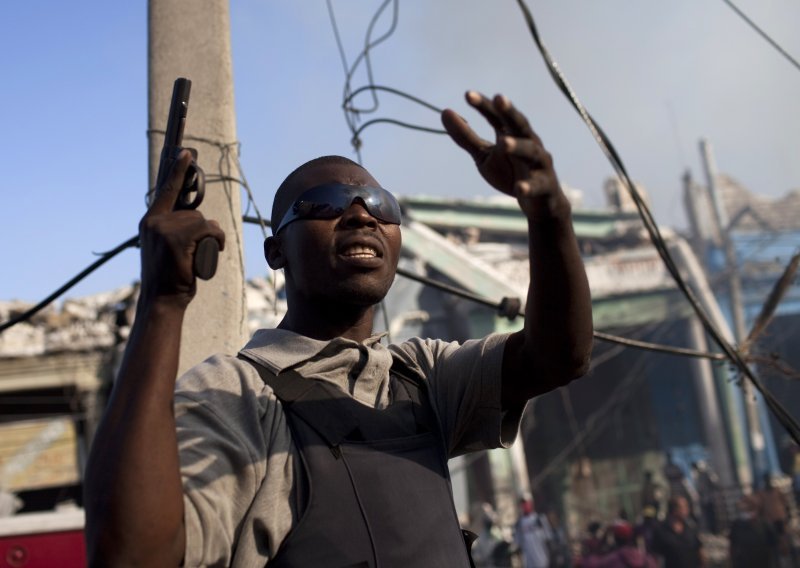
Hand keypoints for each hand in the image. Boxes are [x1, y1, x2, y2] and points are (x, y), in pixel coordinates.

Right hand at [138, 150, 224, 307]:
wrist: (161, 300)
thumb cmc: (171, 278)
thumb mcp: (169, 249)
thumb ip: (177, 230)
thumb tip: (203, 221)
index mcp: (150, 222)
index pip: (166, 190)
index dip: (178, 171)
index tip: (186, 153)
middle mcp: (153, 221)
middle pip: (194, 213)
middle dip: (204, 231)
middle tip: (198, 253)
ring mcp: (163, 229)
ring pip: (202, 222)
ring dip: (211, 238)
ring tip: (200, 258)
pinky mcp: (175, 238)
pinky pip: (207, 230)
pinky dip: (216, 241)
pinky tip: (209, 254)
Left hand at [441, 91, 566, 219]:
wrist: (538, 201)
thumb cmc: (509, 173)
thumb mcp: (484, 155)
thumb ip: (466, 137)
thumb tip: (444, 112)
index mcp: (512, 134)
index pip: (497, 116)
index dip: (484, 105)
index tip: (467, 95)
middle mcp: (529, 143)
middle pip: (520, 124)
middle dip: (509, 112)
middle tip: (499, 98)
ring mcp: (540, 164)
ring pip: (531, 152)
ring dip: (518, 146)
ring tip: (503, 143)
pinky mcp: (545, 186)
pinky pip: (537, 185)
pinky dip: (528, 186)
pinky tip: (519, 188)